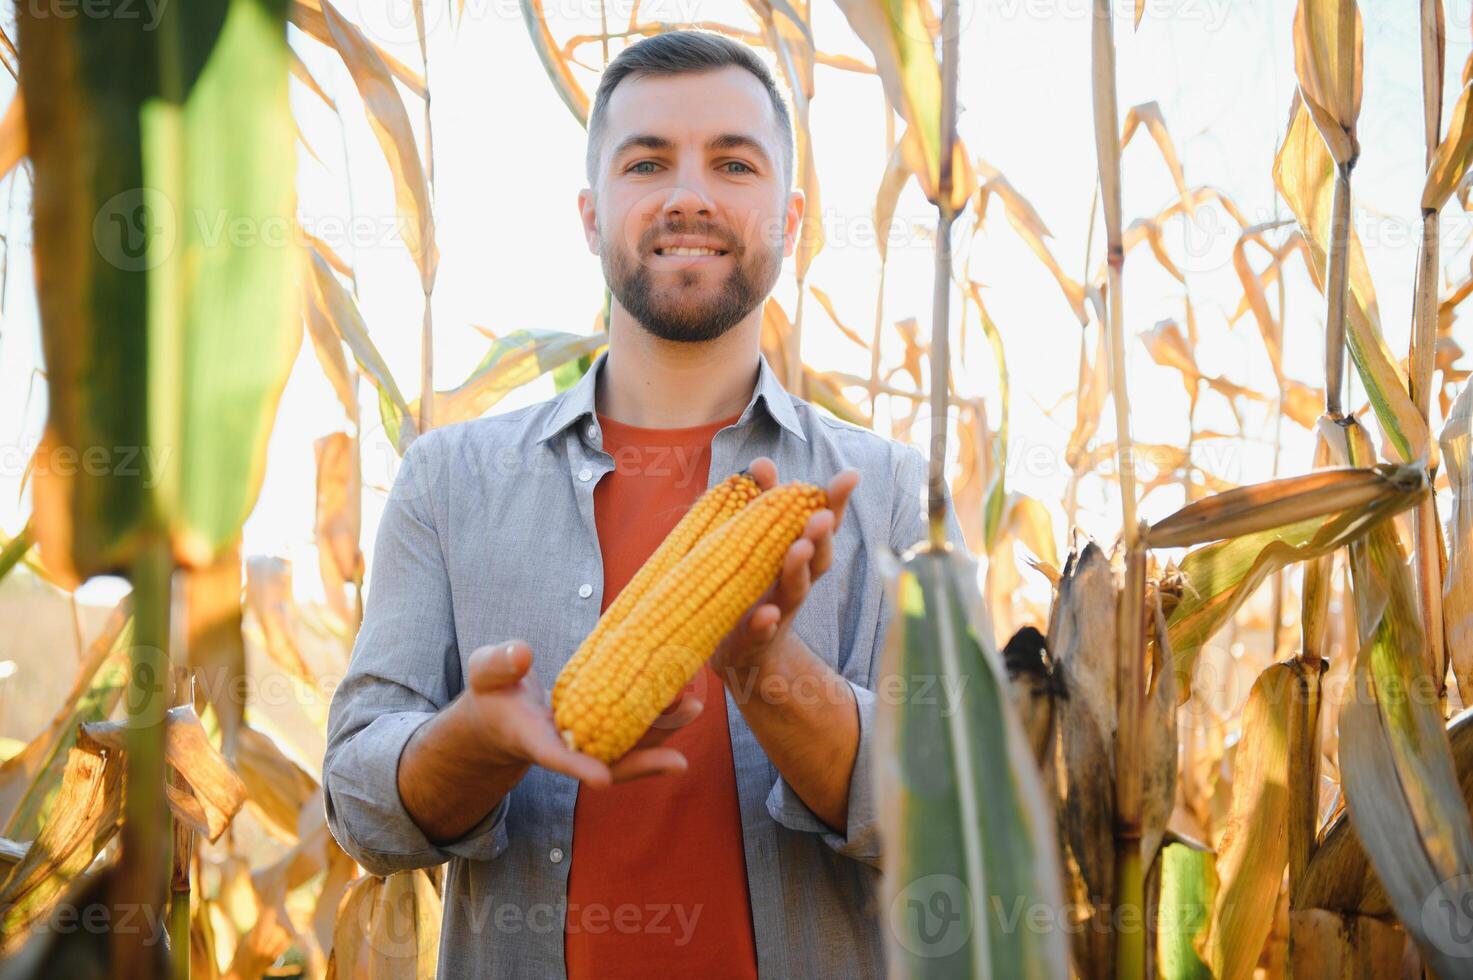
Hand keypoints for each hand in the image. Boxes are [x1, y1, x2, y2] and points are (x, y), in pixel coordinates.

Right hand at [456, 640, 702, 787]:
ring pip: (630, 745)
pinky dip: (661, 719)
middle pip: (608, 760)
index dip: (578, 767)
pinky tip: (688, 700)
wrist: (504, 713)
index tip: (601, 779)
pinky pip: (636, 728)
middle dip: (643, 759)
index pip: (555, 756)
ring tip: (693, 709)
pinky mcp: (605, 728)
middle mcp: (568, 747)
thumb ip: (499, 664)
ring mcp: (590, 741)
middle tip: (678, 760)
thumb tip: (522, 653)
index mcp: (534, 739)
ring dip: (662, 733)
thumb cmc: (493, 692)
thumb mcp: (485, 673)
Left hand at [710, 458, 858, 674]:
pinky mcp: (755, 639)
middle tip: (822, 515)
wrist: (743, 653)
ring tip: (799, 548)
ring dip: (798, 569)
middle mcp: (796, 582)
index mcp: (798, 556)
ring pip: (794, 590)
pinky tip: (767, 614)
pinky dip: (765, 623)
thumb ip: (763, 503)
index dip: (836, 502)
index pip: (821, 526)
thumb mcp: (758, 542)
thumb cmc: (755, 586)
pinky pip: (762, 631)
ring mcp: (778, 611)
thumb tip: (763, 462)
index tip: (850, 475)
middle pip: (816, 558)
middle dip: (820, 536)